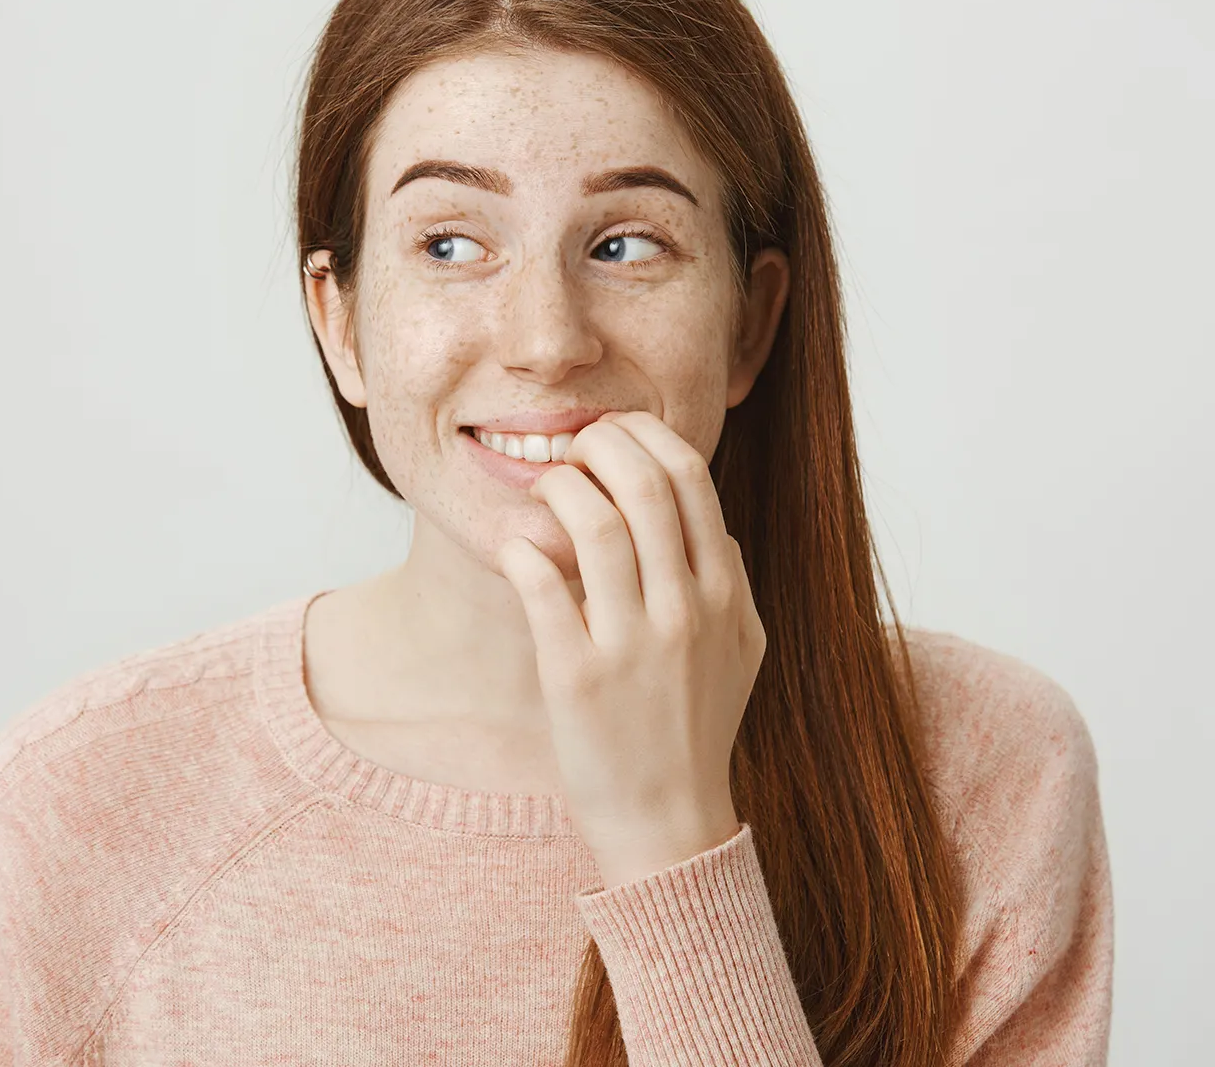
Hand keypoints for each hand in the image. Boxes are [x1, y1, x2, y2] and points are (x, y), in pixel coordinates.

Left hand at [494, 411, 767, 889]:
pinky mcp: (575, 675)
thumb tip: (707, 520)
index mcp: (723, 594)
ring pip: (593, 526)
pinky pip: (542, 585)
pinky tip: (518, 548)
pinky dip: (523, 550)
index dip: (644, 437)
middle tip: (571, 452)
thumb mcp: (740, 650)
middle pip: (644, 485)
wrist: (667, 819)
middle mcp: (683, 612)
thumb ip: (730, 580)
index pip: (690, 478)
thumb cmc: (695, 728)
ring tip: (542, 492)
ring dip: (559, 489)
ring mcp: (630, 644)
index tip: (612, 437)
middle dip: (599, 446)